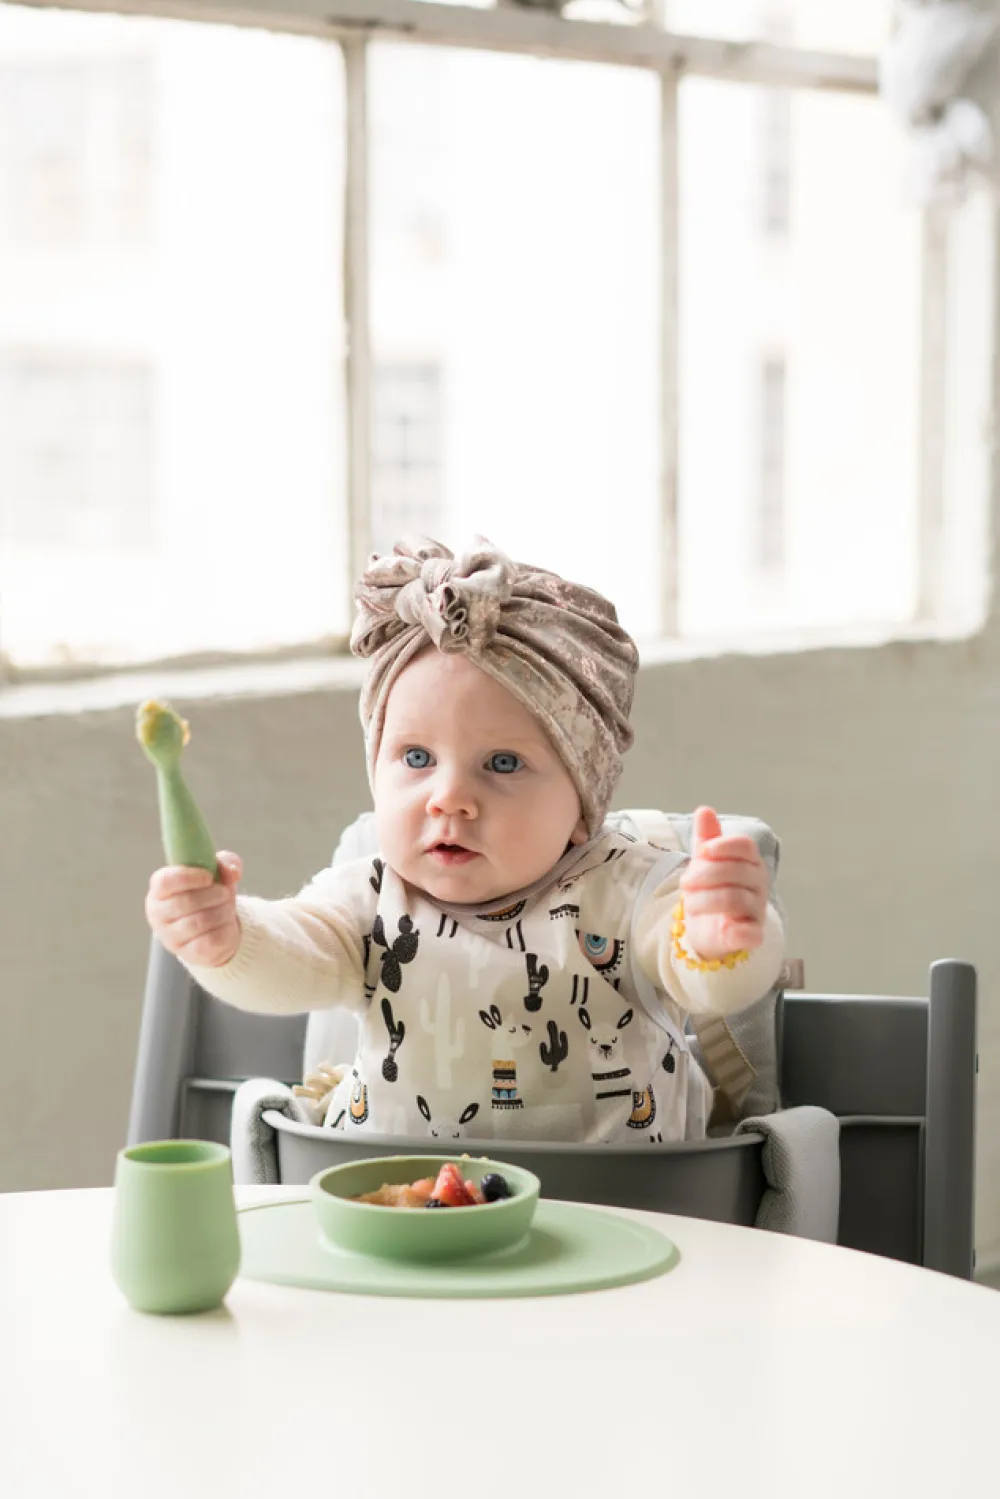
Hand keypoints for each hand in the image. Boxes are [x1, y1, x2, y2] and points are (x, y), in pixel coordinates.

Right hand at [145, 851, 242, 966]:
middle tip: (224, 893)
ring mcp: (171, 937)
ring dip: (222, 911)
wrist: (217, 929)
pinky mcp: (188, 954)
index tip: (208, 876)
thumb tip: (231, 872)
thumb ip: (225, 863)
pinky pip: (210, 940)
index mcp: (159, 891)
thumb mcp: (218, 874)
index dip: (188, 876)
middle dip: (214, 894)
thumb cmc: (211, 896)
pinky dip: (225, 929)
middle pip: (186, 901)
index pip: (165, 882)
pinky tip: (225, 925)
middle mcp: (159, 915)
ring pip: (201, 921)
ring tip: (225, 908)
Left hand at [679, 807, 767, 960]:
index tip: (702, 852)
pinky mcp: (752, 935)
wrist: (709, 928)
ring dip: (705, 900)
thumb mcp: (705, 862)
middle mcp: (758, 884)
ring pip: (735, 899)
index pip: (745, 846)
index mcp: (749, 862)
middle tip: (685, 883)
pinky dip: (735, 931)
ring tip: (689, 903)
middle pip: (736, 871)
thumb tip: (705, 810)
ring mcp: (757, 910)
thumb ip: (706, 837)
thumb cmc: (711, 889)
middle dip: (705, 875)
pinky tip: (721, 928)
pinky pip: (750, 933)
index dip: (722, 846)